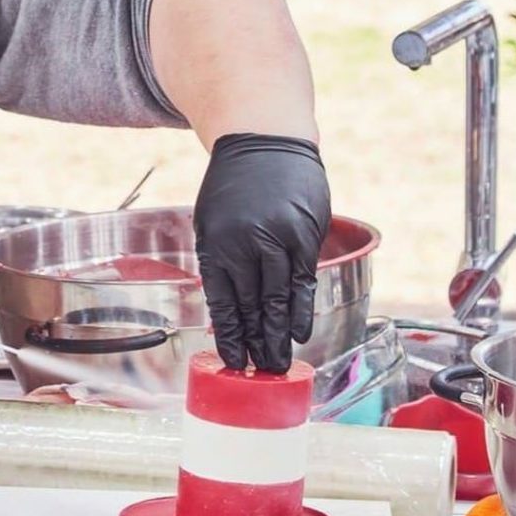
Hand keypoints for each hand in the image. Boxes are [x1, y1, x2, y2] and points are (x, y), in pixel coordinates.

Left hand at [193, 134, 330, 372]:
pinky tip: (298, 332)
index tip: (233, 360)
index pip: (223, 301)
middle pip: (252, 306)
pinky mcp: (304, 235)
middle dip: (254, 343)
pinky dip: (300, 310)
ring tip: (278, 364)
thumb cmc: (234, 186)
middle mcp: (246, 243)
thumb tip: (228, 313)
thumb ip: (220, 263)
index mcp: (216, 242)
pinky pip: (302, 282)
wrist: (266, 142)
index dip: (229, 334)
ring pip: (278, 299)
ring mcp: (278, 239)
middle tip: (259, 373)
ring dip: (278, 336)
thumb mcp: (211, 220)